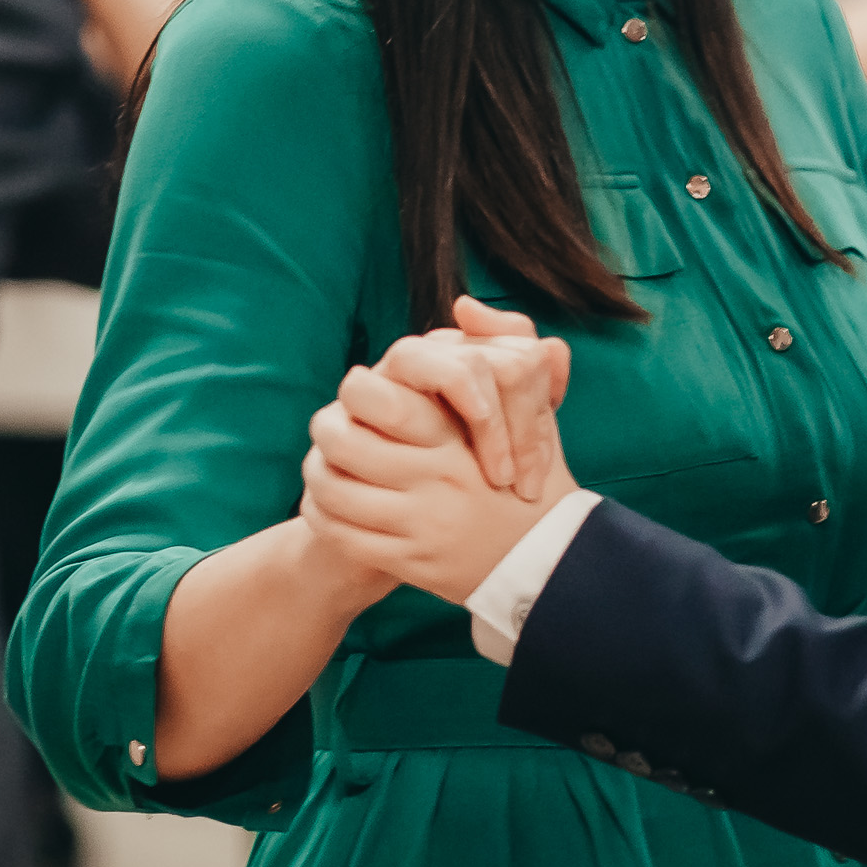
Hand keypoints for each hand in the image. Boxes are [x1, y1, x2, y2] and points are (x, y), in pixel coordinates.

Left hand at [301, 308, 578, 604]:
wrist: (548, 556)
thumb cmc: (532, 473)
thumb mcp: (532, 404)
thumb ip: (504, 344)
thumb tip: (463, 305)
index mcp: (456, 436)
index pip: (378, 398)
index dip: (358, 392)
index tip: (360, 393)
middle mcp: (435, 477)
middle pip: (343, 441)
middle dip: (326, 430)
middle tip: (326, 427)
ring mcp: (421, 522)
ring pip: (336, 490)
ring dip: (318, 474)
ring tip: (320, 465)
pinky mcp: (410, 561)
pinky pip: (344, 535)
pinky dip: (325, 517)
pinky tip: (326, 505)